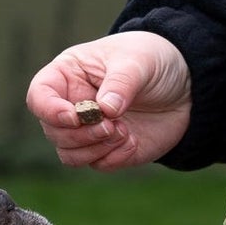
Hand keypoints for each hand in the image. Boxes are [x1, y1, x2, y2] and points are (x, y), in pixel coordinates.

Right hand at [25, 32, 191, 170]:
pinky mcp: (108, 150)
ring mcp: (89, 131)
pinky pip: (98, 164)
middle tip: (112, 125)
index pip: (39, 97)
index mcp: (68, 75)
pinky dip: (115, 157)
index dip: (49, 111)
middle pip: (53, 132)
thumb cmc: (153, 60)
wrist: (186, 85)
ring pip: (70, 155)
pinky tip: (133, 140)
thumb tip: (105, 109)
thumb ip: (120, 83)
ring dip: (96, 149)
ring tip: (124, 131)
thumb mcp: (138, 61)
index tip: (74, 116)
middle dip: (81, 134)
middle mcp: (72, 105)